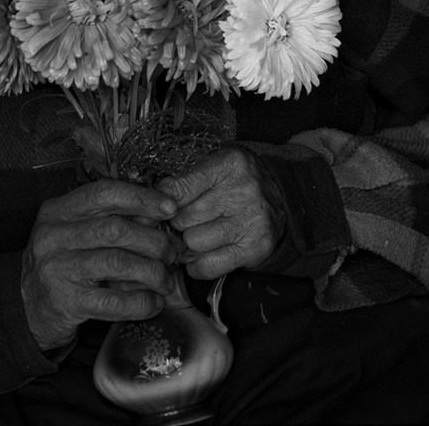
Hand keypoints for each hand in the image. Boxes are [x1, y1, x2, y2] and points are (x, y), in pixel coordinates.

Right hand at [20, 179, 179, 350]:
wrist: (27, 308)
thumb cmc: (61, 262)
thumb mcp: (72, 231)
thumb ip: (106, 219)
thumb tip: (157, 216)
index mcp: (56, 210)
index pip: (103, 193)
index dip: (140, 197)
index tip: (169, 208)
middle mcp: (53, 236)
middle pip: (115, 229)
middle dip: (153, 240)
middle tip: (172, 251)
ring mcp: (57, 270)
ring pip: (118, 263)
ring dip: (152, 271)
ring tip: (166, 278)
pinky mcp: (67, 303)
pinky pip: (114, 301)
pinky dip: (142, 302)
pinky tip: (154, 302)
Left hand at [157, 148, 283, 279]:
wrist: (280, 196)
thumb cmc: (235, 181)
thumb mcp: (213, 167)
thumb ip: (182, 181)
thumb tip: (147, 204)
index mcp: (229, 164)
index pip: (179, 188)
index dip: (162, 201)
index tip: (158, 206)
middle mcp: (243, 191)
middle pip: (184, 217)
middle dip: (176, 222)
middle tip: (179, 221)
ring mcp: (251, 221)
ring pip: (194, 242)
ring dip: (187, 242)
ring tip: (193, 234)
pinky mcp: (255, 248)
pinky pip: (209, 265)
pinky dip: (197, 264)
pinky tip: (200, 253)